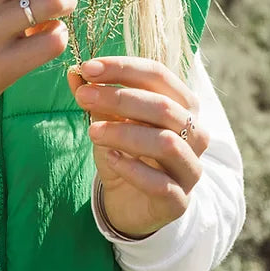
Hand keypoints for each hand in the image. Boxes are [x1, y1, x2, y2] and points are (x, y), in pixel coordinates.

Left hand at [67, 56, 208, 238]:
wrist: (129, 202)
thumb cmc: (124, 153)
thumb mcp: (108, 121)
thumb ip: (95, 96)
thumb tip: (74, 71)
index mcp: (182, 104)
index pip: (158, 75)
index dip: (123, 68)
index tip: (88, 68)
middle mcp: (195, 134)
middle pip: (163, 106)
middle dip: (119, 98)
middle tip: (83, 96)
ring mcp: (190, 168)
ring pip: (166, 143)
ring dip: (125, 132)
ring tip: (92, 131)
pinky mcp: (179, 201)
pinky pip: (161, 184)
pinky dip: (133, 168)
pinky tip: (110, 158)